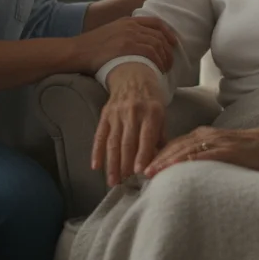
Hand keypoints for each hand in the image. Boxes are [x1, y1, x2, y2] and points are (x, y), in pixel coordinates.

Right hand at [76, 16, 178, 75]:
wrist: (76, 51)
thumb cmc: (91, 48)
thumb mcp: (110, 33)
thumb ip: (125, 35)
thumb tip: (140, 47)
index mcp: (127, 21)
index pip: (155, 22)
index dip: (168, 33)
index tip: (174, 43)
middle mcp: (130, 26)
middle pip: (159, 35)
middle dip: (168, 50)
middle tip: (170, 62)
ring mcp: (129, 36)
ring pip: (157, 45)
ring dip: (165, 58)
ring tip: (165, 69)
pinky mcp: (126, 47)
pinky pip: (150, 53)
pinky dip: (158, 62)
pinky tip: (158, 70)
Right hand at [92, 64, 165, 186]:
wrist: (133, 76)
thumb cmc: (152, 100)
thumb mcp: (162, 115)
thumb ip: (161, 138)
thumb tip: (160, 162)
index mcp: (151, 113)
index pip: (146, 138)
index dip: (142, 156)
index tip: (139, 173)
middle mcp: (133, 113)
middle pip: (127, 143)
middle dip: (124, 165)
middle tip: (123, 183)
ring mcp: (117, 113)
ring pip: (113, 142)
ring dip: (111, 163)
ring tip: (112, 181)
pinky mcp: (105, 114)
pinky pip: (100, 135)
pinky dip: (97, 151)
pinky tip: (95, 166)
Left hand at [143, 125, 258, 177]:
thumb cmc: (247, 151)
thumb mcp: (220, 148)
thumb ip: (204, 154)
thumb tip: (187, 168)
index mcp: (203, 134)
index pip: (175, 143)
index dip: (158, 154)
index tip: (144, 164)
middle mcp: (206, 135)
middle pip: (175, 146)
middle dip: (156, 158)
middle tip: (140, 171)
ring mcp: (216, 142)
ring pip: (185, 150)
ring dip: (166, 161)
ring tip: (151, 172)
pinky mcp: (226, 151)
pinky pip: (203, 156)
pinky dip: (187, 162)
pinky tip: (176, 168)